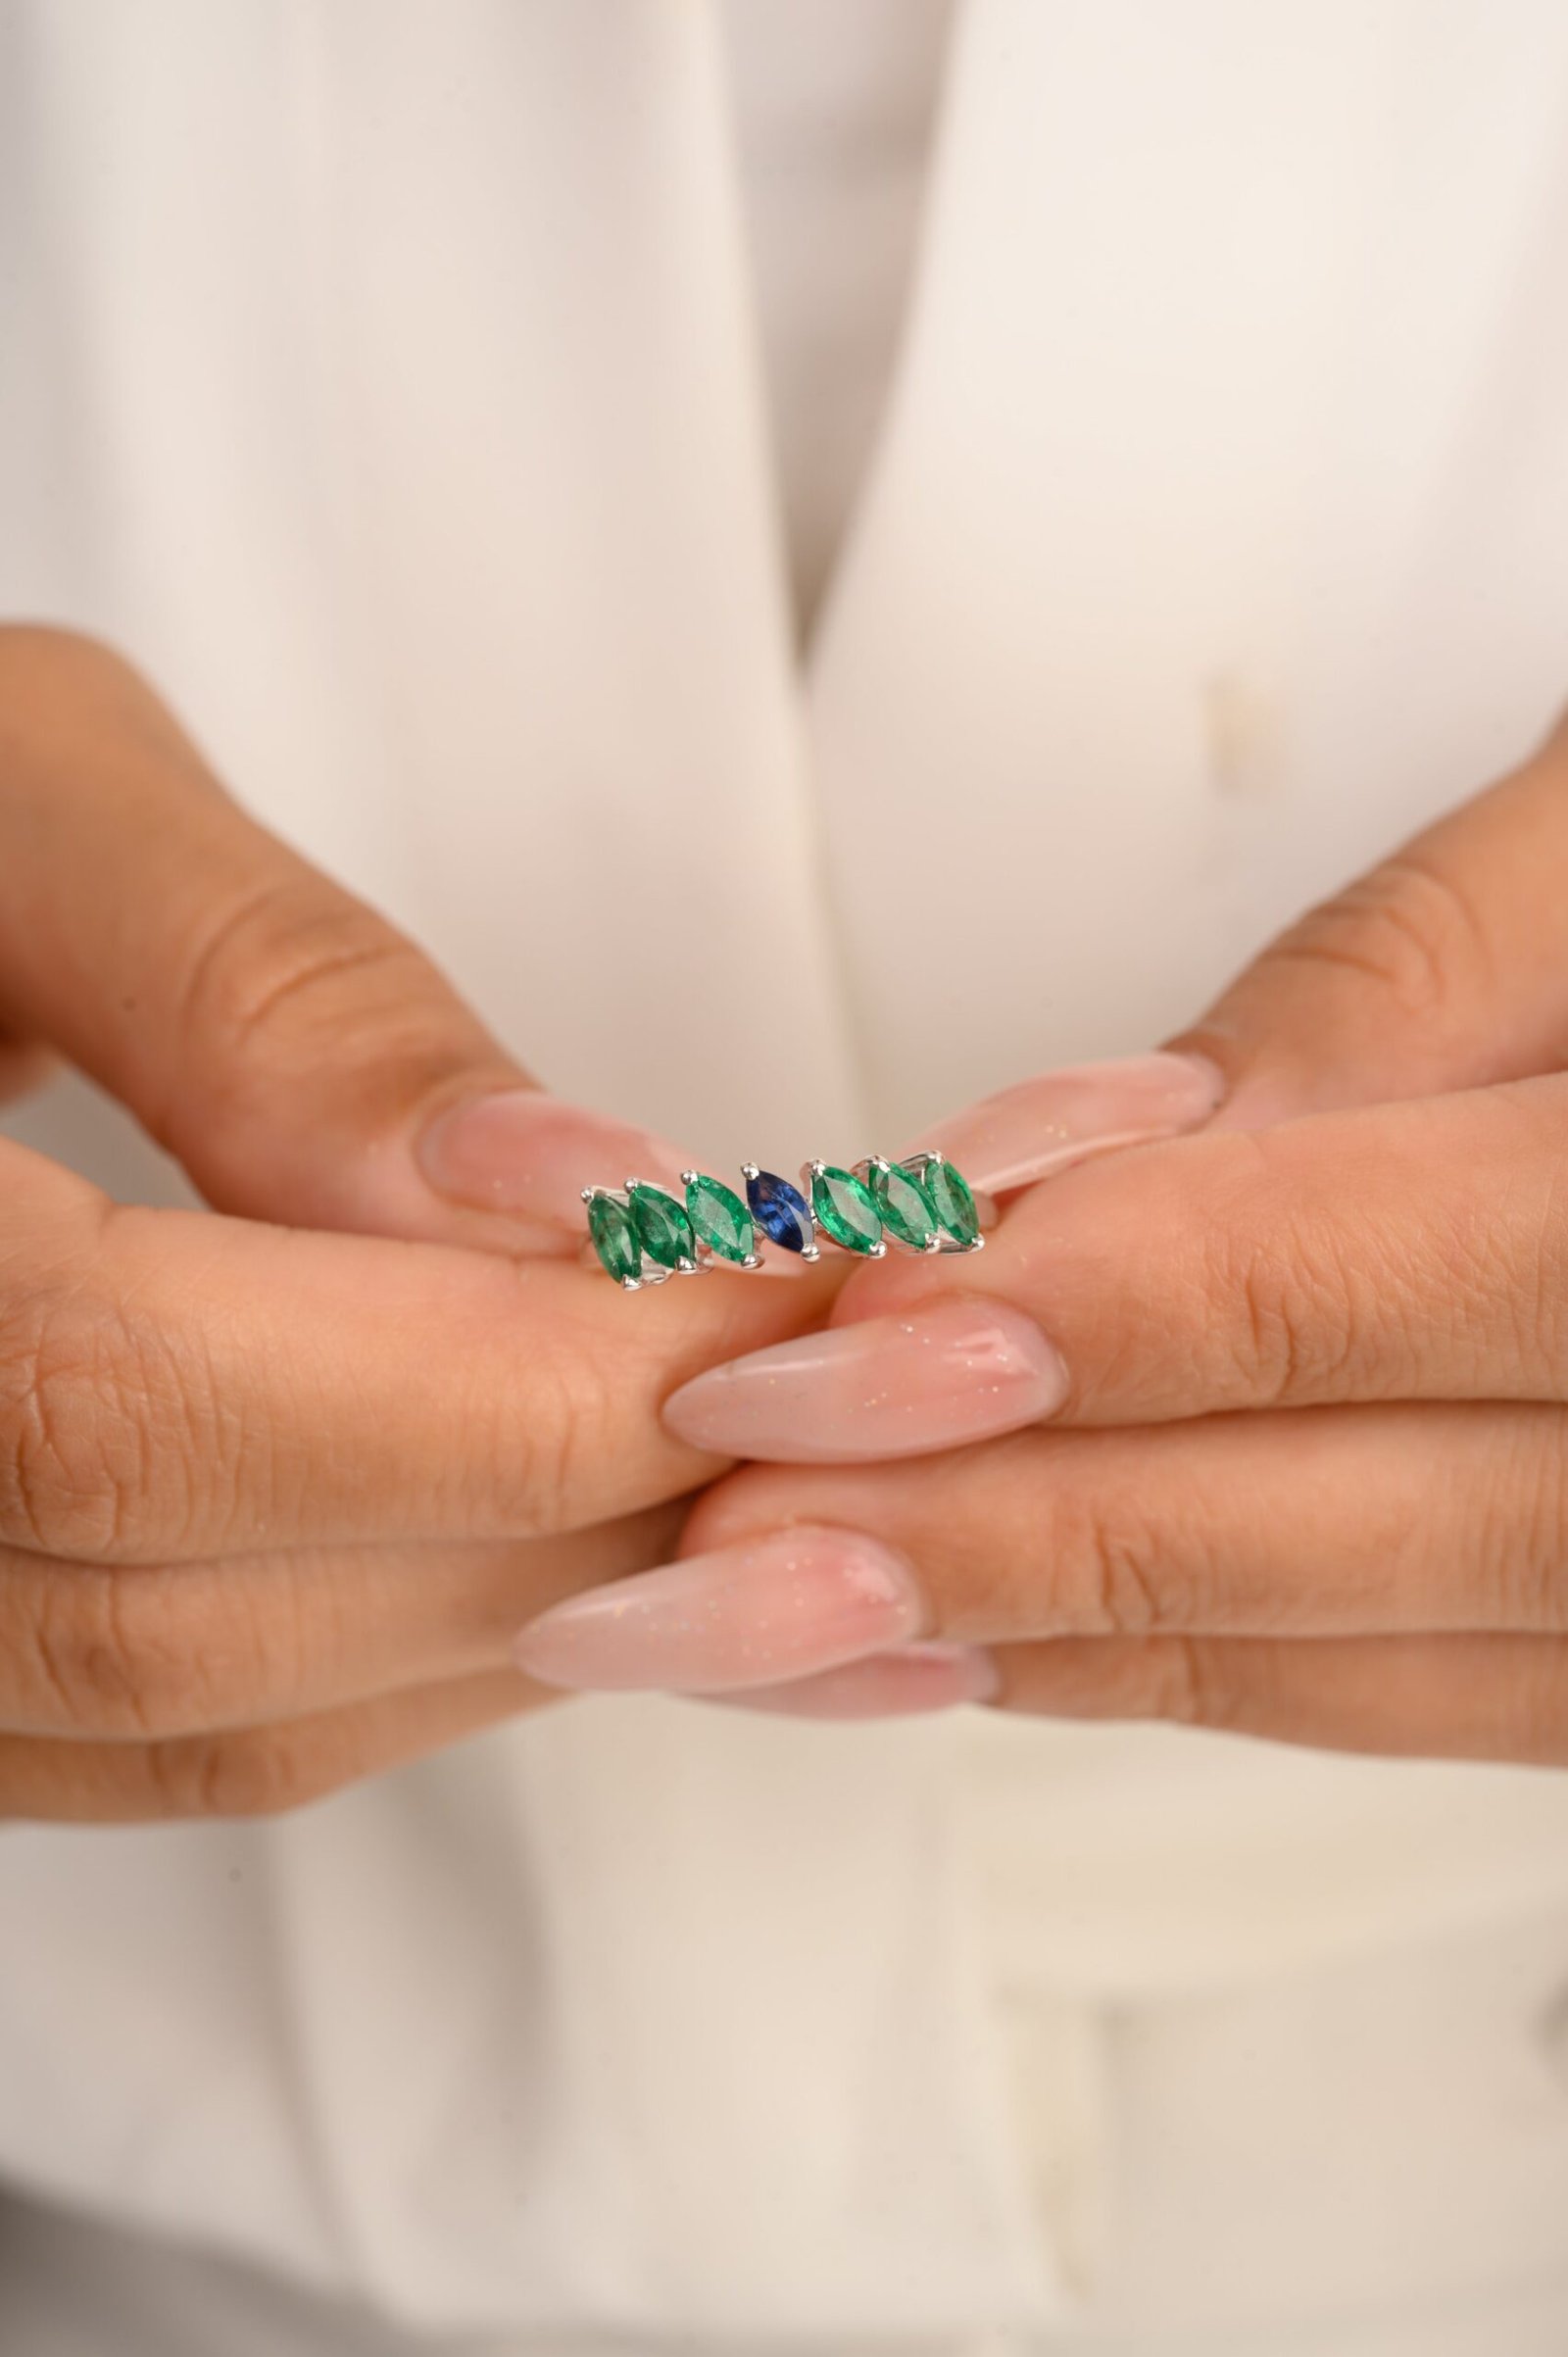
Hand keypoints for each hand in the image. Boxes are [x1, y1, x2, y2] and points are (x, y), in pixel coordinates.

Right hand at [0, 628, 829, 1818]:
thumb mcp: (22, 804)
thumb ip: (274, 1001)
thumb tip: (561, 1192)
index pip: (122, 1405)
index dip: (488, 1378)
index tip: (771, 1295)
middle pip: (185, 1604)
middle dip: (565, 1501)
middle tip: (830, 1377)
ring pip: (198, 1709)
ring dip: (527, 1606)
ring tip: (766, 1465)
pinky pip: (170, 1727)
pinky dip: (417, 1651)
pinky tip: (591, 1543)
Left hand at [513, 712, 1567, 1766]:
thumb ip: (1381, 1012)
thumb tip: (1066, 1173)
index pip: (1375, 1301)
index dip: (1085, 1331)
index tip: (822, 1343)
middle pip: (1366, 1538)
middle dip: (1016, 1540)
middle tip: (719, 1549)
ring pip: (1394, 1662)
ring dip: (1078, 1648)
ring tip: (793, 1629)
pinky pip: (1450, 1688)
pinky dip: (1218, 1667)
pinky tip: (1011, 1641)